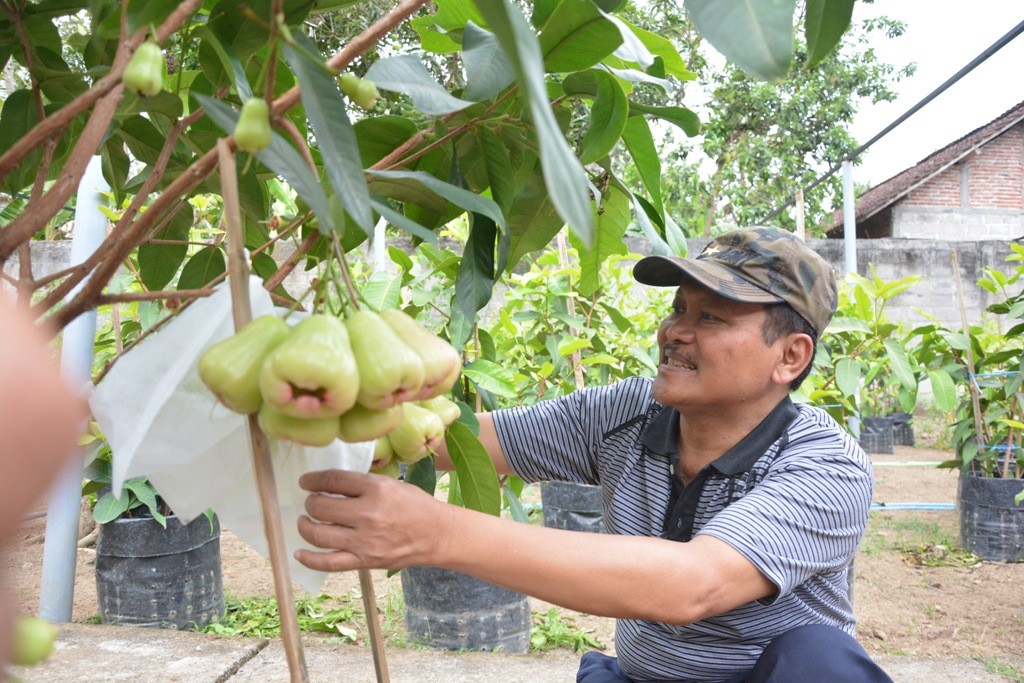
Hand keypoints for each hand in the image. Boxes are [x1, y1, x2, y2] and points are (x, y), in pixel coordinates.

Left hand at [294, 469, 447, 571]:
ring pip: (319, 535)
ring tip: (305, 522)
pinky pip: (329, 563)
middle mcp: (368, 514)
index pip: (334, 480)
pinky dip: (309, 560)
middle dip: (310, 503)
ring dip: (305, 527)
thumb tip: (329, 485)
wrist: (437, 534)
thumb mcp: (391, 484)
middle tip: (312, 502)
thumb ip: (362, 485)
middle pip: (321, 507)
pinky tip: (299, 553)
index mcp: (376, 489)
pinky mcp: (365, 561)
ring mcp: (365, 541)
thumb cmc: (415, 506)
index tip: (305, 481)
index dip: (313, 479)